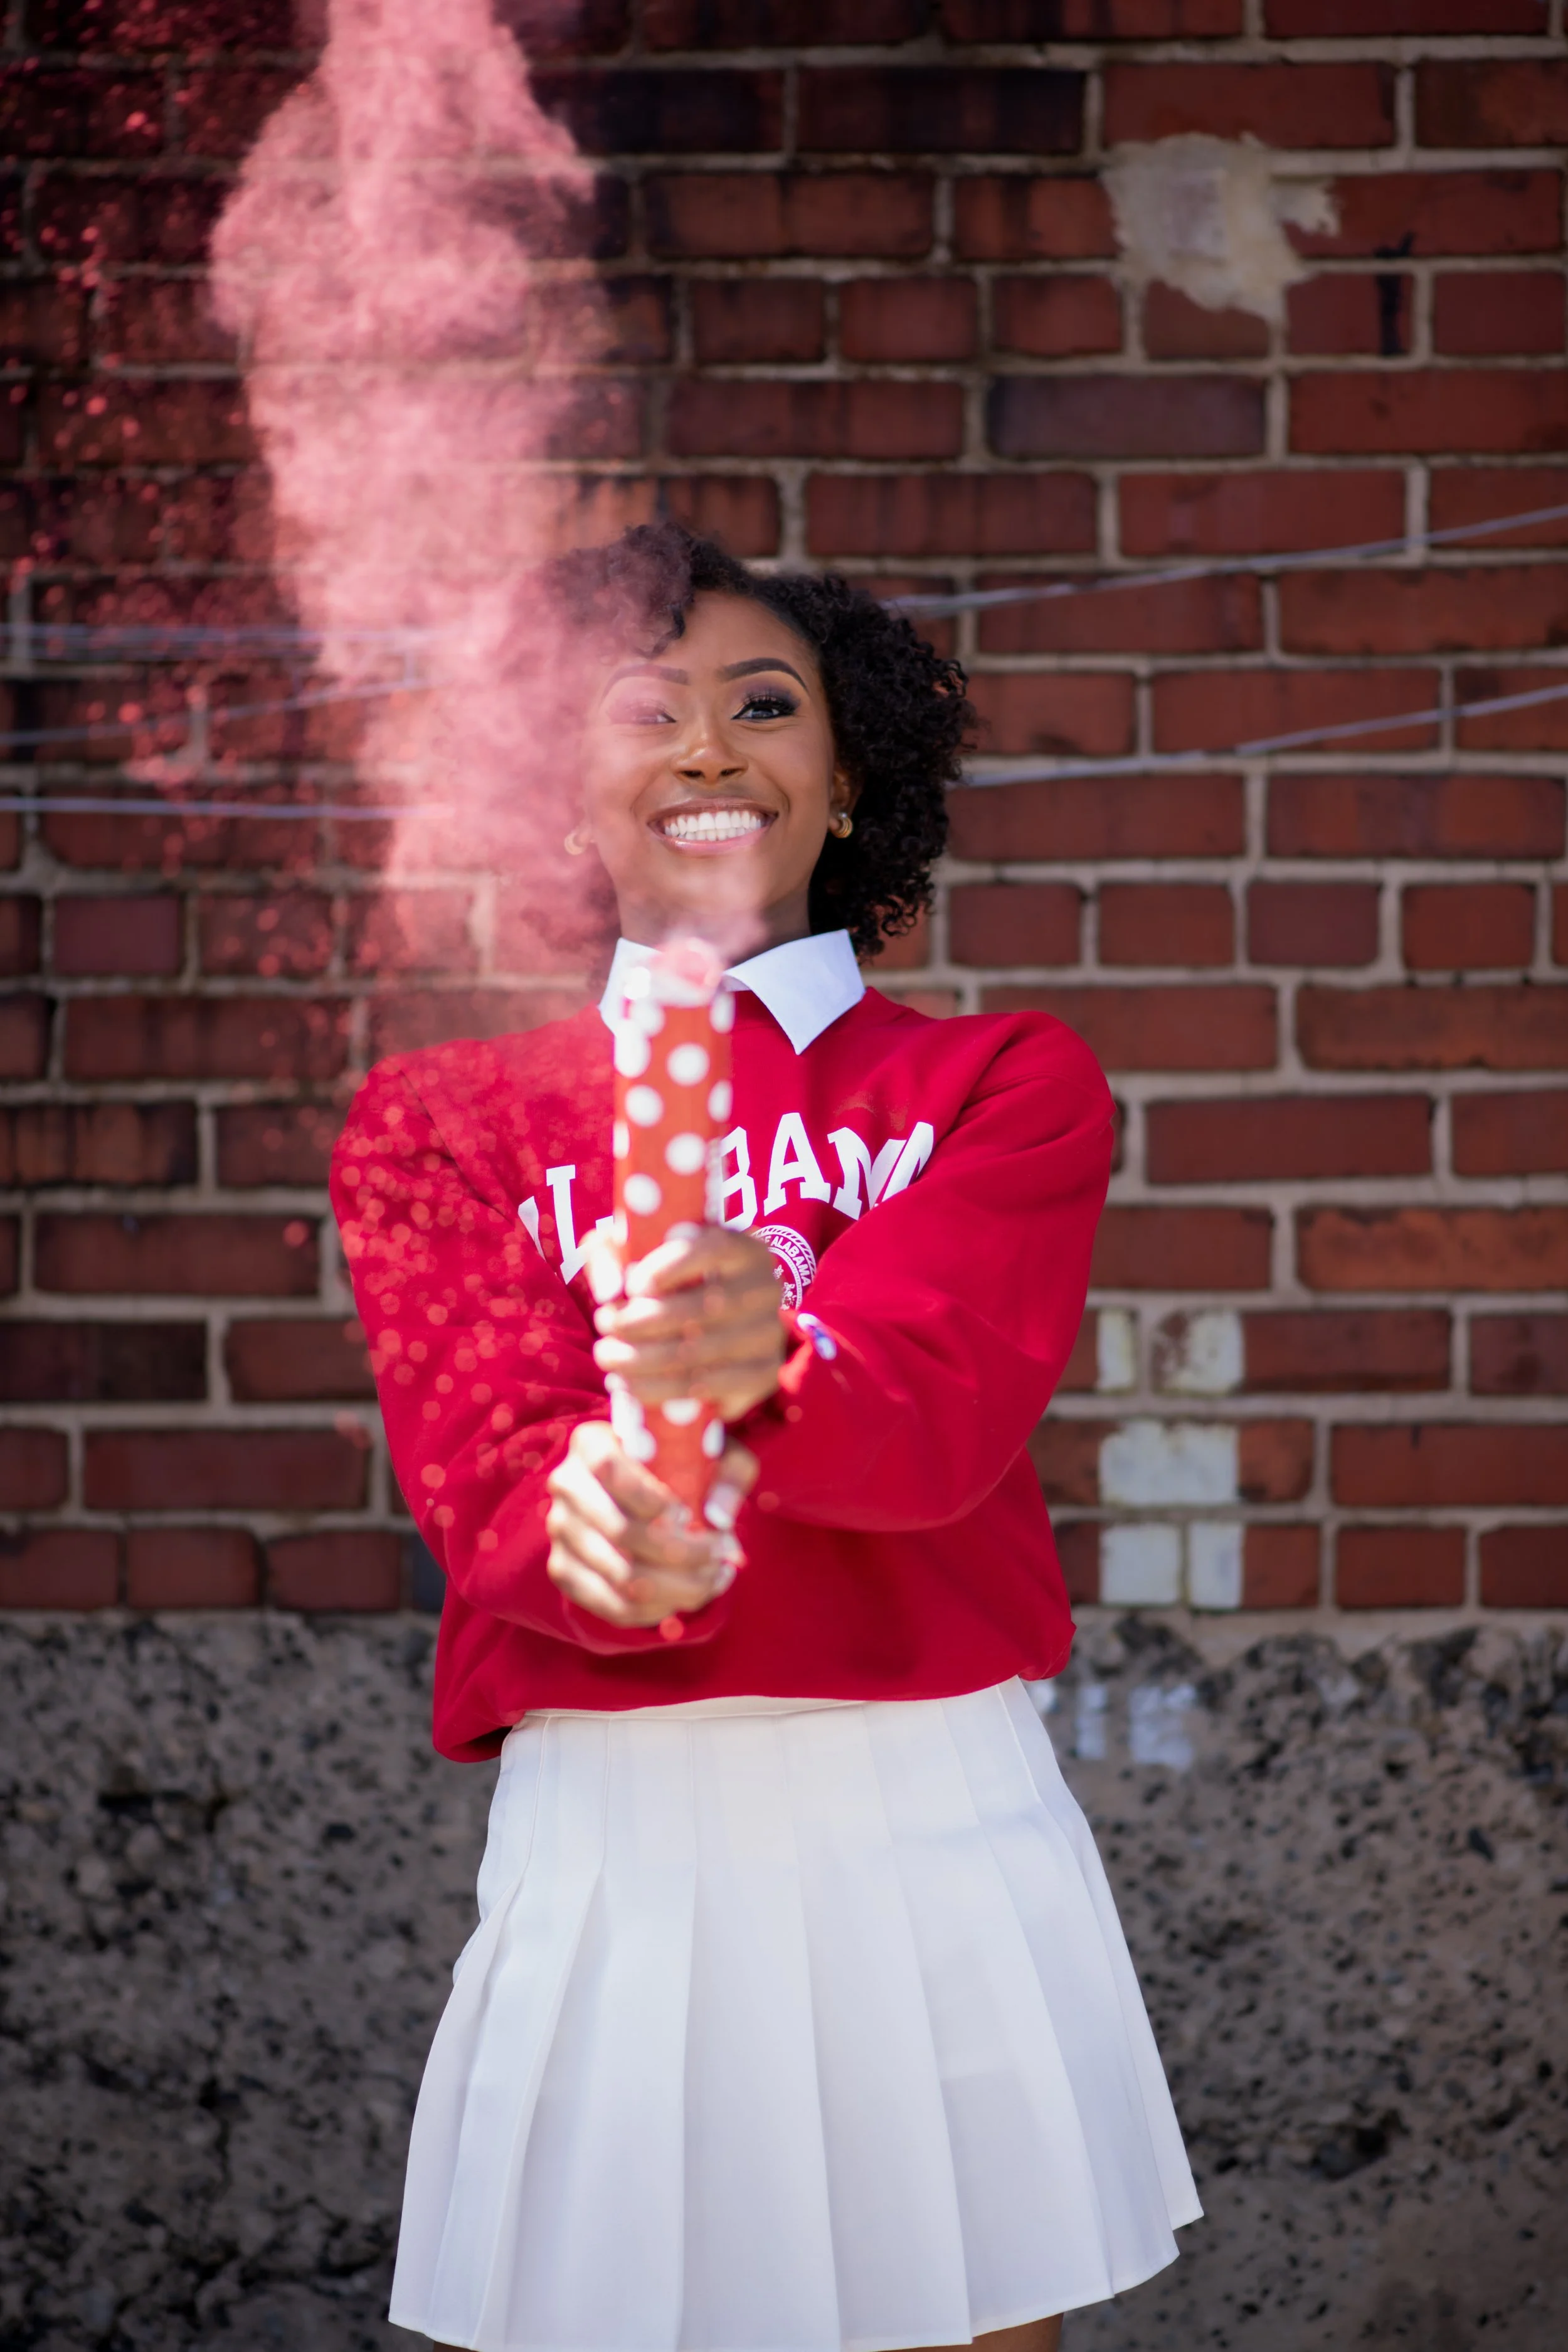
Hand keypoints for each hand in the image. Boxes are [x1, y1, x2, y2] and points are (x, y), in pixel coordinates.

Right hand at [545, 1418, 756, 1628]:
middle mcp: (567, 1484)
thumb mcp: (714, 1453)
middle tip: (719, 1556)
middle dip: (683, 1553)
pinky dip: (658, 1609)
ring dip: (679, 1586)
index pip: (609, 1468)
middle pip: (621, 1531)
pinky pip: (613, 1606)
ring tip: (714, 1578)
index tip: (687, 1514)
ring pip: (623, 1577)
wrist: (641, 1494)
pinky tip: (687, 1597)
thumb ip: (728, 1473)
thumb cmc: (682, 1465)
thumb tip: (719, 1520)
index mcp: (592, 1442)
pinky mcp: (563, 1571)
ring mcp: (560, 1531)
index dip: (650, 1497)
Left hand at [590, 1224, 784, 1422]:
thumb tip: (610, 1292)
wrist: (707, 1325)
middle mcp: (766, 1288)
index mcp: (743, 1247)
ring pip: (702, 1353)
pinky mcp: (763, 1376)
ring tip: (609, 1357)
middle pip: (706, 1306)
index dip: (670, 1268)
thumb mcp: (634, 1254)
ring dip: (644, 1361)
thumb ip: (612, 1257)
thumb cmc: (665, 1279)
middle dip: (644, 1320)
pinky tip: (632, 1386)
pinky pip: (710, 1389)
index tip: (633, 1286)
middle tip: (606, 1325)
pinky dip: (663, 1391)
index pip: (714, 1248)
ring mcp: (769, 1335)